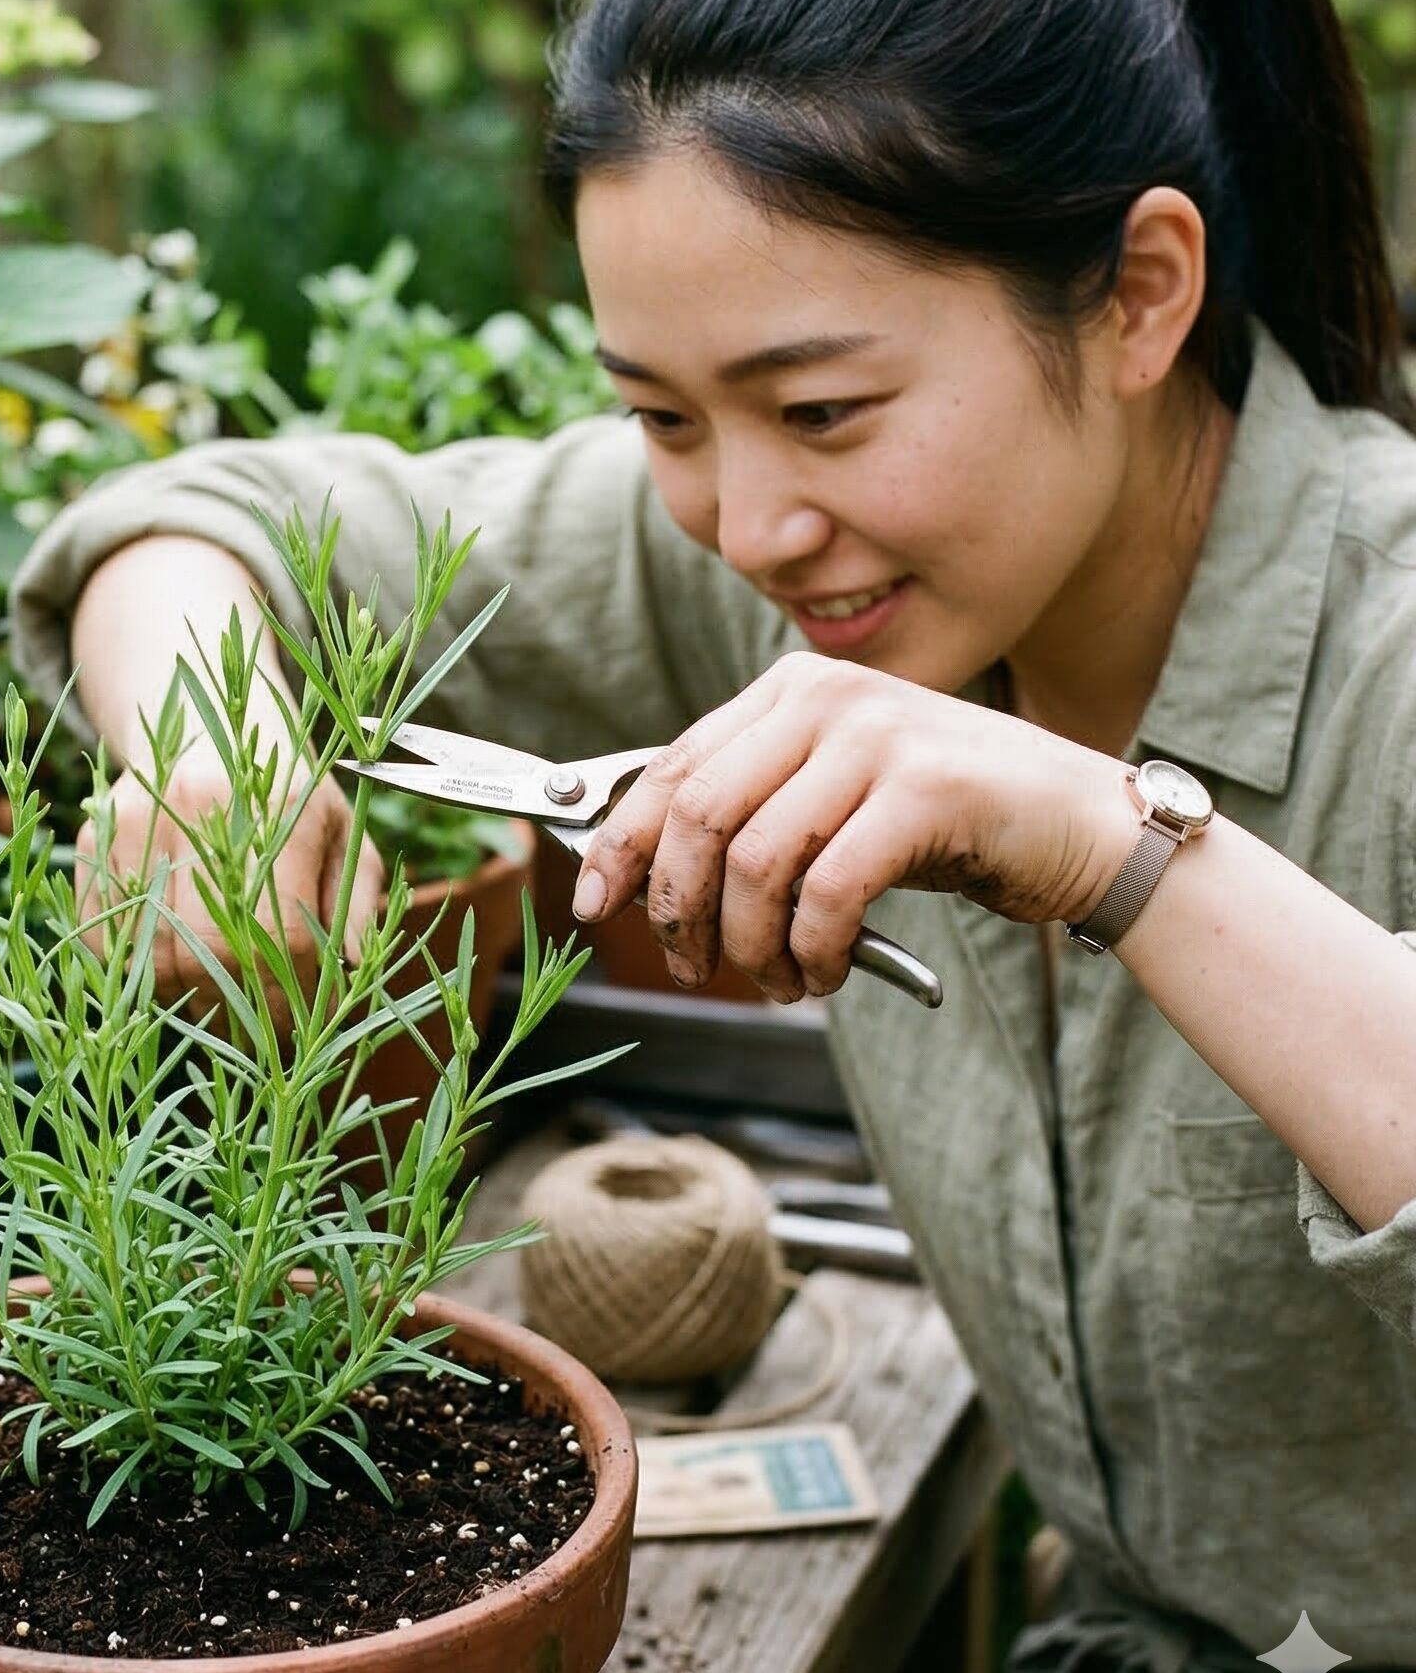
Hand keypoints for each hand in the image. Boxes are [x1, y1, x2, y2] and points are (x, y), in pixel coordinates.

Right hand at [75, 739, 385, 1024]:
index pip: (280, 929)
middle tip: (255, 1025)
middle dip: (237, 1002)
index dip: (289, 989)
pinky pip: (105, 936)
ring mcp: (141, 819)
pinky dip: (134, 969)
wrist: (207, 726)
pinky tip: (169, 967)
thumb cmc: (287, 795)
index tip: (301, 1021)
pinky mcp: (96, 836)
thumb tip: (347, 971)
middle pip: (210, 946)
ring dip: (186, 994)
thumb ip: (353, 900)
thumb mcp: (341, 835)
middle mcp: (204, 804)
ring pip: (152, 951)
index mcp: (280, 805)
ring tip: (214, 998)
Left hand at [572, 652, 1134, 1001]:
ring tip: (779, 981)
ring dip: (751, 945)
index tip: (590, 903)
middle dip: (679, 907)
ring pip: (755, 860)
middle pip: (697, 813)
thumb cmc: (945, 823)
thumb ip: (752, 814)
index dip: (618, 842)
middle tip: (695, 967)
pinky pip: (827, 890)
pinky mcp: (926, 791)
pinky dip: (809, 949)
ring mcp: (877, 738)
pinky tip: (823, 973)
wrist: (1082, 824)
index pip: (670, 767)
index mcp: (791, 691)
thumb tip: (638, 875)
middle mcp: (827, 698)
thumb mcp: (833, 799)